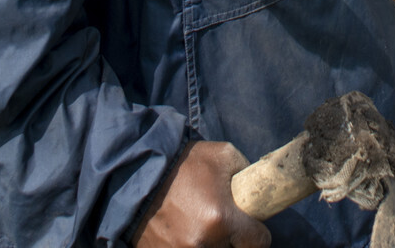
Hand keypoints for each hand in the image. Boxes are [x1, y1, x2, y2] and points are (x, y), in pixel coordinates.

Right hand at [134, 141, 269, 247]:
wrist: (135, 173)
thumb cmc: (181, 163)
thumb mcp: (222, 155)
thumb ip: (247, 172)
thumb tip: (258, 189)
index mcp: (221, 219)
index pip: (259, 242)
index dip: (257, 231)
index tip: (250, 224)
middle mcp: (203, 244)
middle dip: (233, 239)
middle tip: (222, 221)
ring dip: (213, 244)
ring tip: (201, 224)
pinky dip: (190, 245)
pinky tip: (184, 231)